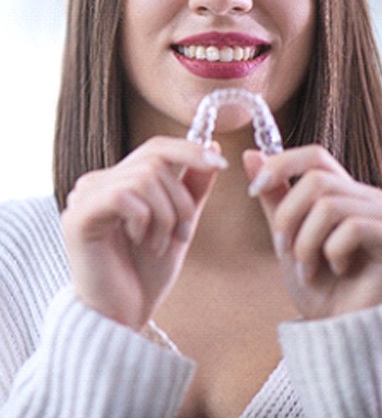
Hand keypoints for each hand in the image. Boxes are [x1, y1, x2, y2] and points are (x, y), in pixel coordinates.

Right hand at [62, 137, 226, 328]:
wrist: (121, 318)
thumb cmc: (144, 274)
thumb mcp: (178, 223)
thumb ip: (191, 187)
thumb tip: (212, 146)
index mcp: (117, 180)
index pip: (156, 147)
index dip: (189, 149)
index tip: (220, 162)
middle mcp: (96, 182)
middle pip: (155, 161)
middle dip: (181, 199)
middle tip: (182, 235)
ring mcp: (83, 197)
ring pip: (144, 178)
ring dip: (165, 215)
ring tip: (159, 245)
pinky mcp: (77, 216)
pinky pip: (124, 195)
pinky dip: (144, 220)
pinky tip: (140, 242)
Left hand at [244, 145, 381, 318]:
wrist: (343, 334)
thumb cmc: (320, 287)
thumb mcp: (287, 236)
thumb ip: (275, 196)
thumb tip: (251, 153)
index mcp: (346, 192)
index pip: (315, 156)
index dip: (281, 164)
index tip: (254, 188)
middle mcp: (369, 198)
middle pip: (316, 179)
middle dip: (288, 216)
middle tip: (283, 249)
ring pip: (329, 205)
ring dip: (306, 241)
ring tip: (307, 267)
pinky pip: (351, 228)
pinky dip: (331, 253)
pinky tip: (337, 271)